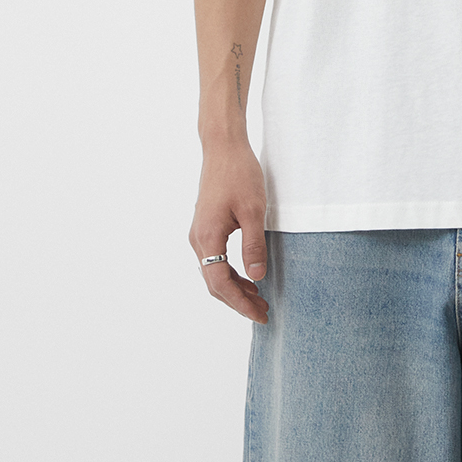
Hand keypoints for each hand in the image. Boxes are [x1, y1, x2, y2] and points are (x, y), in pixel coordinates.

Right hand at [190, 136, 269, 323]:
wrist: (223, 147)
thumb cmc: (239, 174)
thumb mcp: (254, 211)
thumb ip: (254, 246)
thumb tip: (257, 278)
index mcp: (208, 238)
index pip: (220, 283)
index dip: (240, 303)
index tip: (260, 314)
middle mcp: (198, 239)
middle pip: (214, 283)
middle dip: (238, 301)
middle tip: (264, 312)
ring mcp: (199, 233)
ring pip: (213, 272)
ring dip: (235, 289)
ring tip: (259, 298)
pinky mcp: (205, 227)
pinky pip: (214, 260)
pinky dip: (230, 274)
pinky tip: (249, 277)